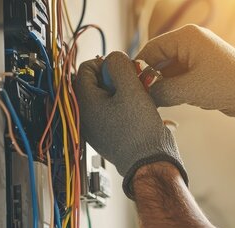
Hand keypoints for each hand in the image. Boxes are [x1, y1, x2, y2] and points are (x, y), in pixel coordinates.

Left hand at [75, 51, 187, 197]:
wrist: (149, 162)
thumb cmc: (139, 130)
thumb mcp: (131, 88)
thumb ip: (119, 65)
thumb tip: (113, 58)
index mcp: (84, 102)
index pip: (85, 69)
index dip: (105, 62)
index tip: (122, 67)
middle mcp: (85, 115)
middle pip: (95, 82)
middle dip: (115, 77)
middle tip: (133, 79)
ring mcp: (95, 126)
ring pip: (105, 96)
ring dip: (122, 89)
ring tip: (140, 93)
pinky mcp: (107, 133)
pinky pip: (112, 110)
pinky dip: (124, 104)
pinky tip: (140, 107)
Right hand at [137, 24, 234, 137]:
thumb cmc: (227, 87)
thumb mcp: (188, 90)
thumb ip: (160, 90)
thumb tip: (143, 95)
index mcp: (188, 36)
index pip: (152, 48)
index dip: (139, 68)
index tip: (130, 87)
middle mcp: (193, 41)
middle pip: (160, 58)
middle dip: (151, 78)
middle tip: (140, 98)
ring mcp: (200, 55)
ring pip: (170, 69)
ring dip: (162, 85)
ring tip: (154, 102)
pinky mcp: (206, 70)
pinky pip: (181, 76)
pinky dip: (174, 88)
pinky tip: (169, 102)